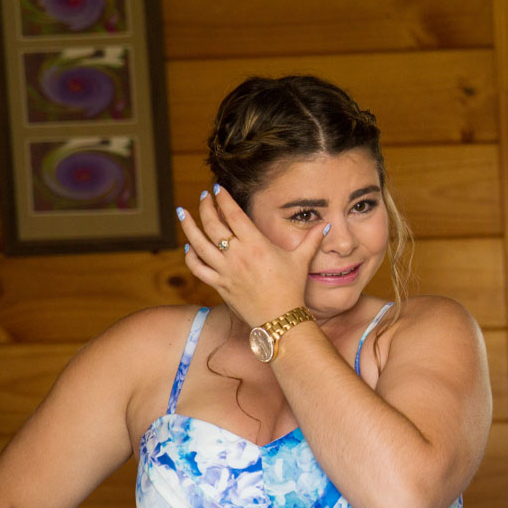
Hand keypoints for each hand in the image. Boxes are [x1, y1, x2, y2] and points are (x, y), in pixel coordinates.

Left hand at [178, 185, 328, 326]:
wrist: (280, 319)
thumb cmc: (292, 289)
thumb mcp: (301, 261)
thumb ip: (311, 240)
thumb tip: (325, 225)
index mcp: (256, 245)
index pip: (233, 215)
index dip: (223, 199)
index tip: (217, 188)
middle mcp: (237, 255)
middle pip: (212, 225)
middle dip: (205, 207)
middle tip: (204, 197)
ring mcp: (225, 271)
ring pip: (198, 244)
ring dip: (188, 226)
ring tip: (182, 212)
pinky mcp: (219, 285)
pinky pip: (198, 268)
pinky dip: (190, 256)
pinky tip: (188, 247)